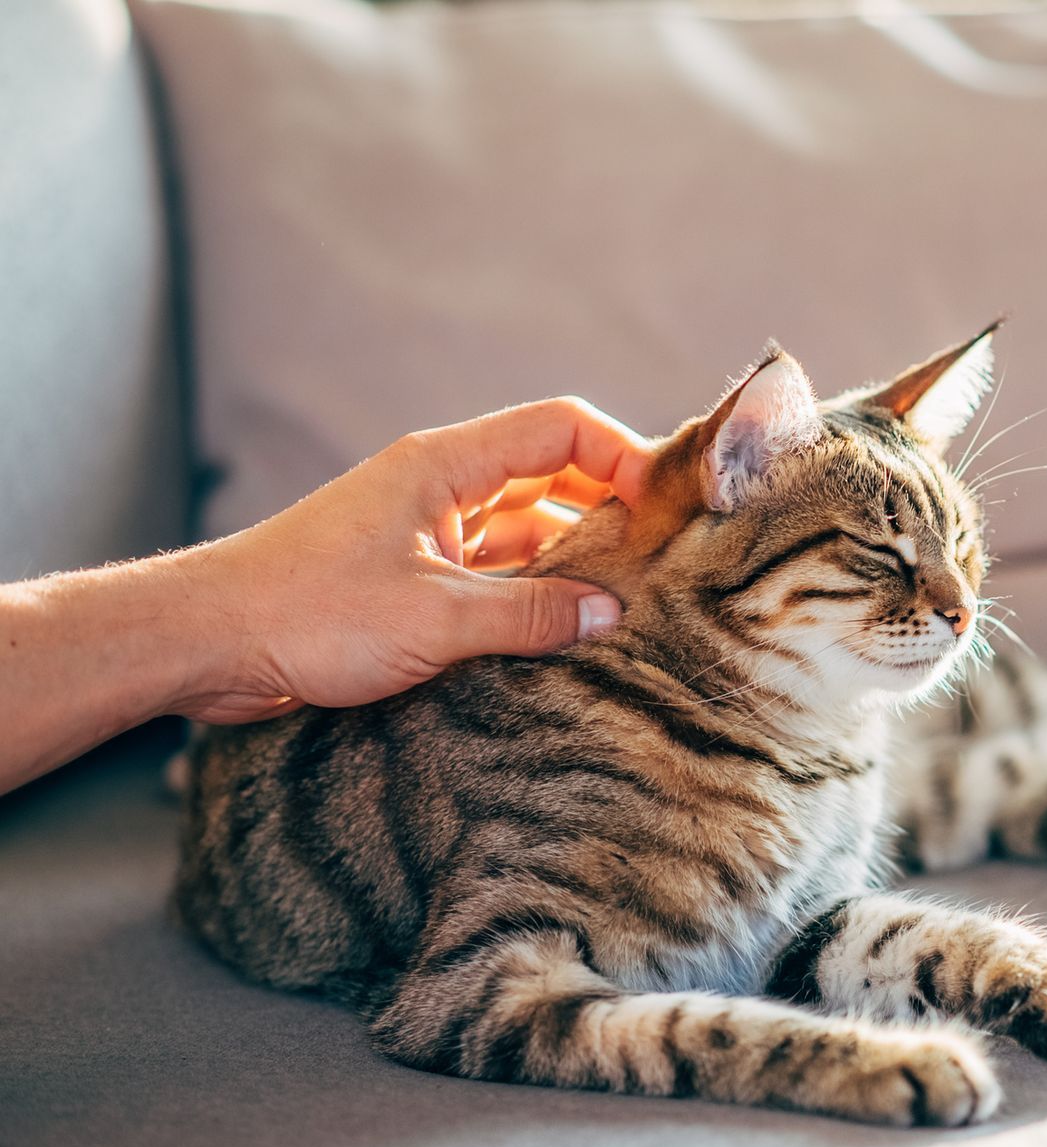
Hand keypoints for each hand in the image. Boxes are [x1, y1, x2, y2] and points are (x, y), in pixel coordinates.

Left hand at [172, 397, 655, 722]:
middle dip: (610, 513)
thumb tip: (610, 614)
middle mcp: (441, 489)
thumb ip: (530, 614)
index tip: (666, 506)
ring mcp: (427, 535)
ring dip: (571, 564)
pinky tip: (564, 634)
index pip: (562, 428)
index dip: (624, 456)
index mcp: (444, 465)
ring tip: (624, 607)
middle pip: (553, 477)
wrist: (206, 643)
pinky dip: (532, 599)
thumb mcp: (434, 618)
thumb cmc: (304, 612)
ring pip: (526, 534)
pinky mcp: (412, 581)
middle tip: (662, 561)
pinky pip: (495, 577)